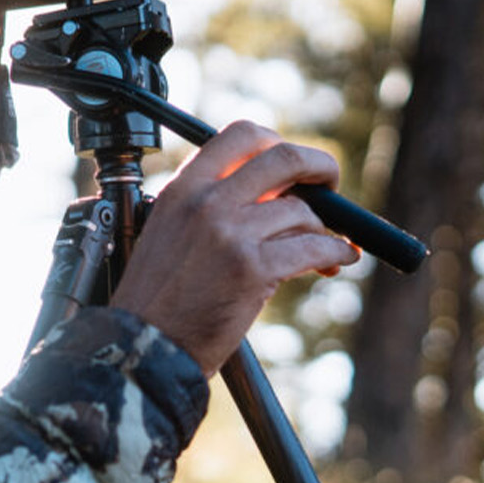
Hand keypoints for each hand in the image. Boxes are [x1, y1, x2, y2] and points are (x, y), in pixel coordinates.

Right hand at [111, 121, 360, 375]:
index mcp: (184, 188)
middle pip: (283, 157)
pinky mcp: (252, 269)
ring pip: (302, 210)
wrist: (146, 346)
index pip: (240, 135)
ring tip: (325, 249)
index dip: (276, 143)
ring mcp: (230, 233)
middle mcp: (206, 202)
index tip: (291, 165)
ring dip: (322, 229)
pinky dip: (335, 252)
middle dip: (319, 167)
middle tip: (330, 183)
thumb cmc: (159, 298)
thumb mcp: (172, 232)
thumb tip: (277, 194)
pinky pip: (313, 248)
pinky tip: (337, 259)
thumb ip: (213, 204)